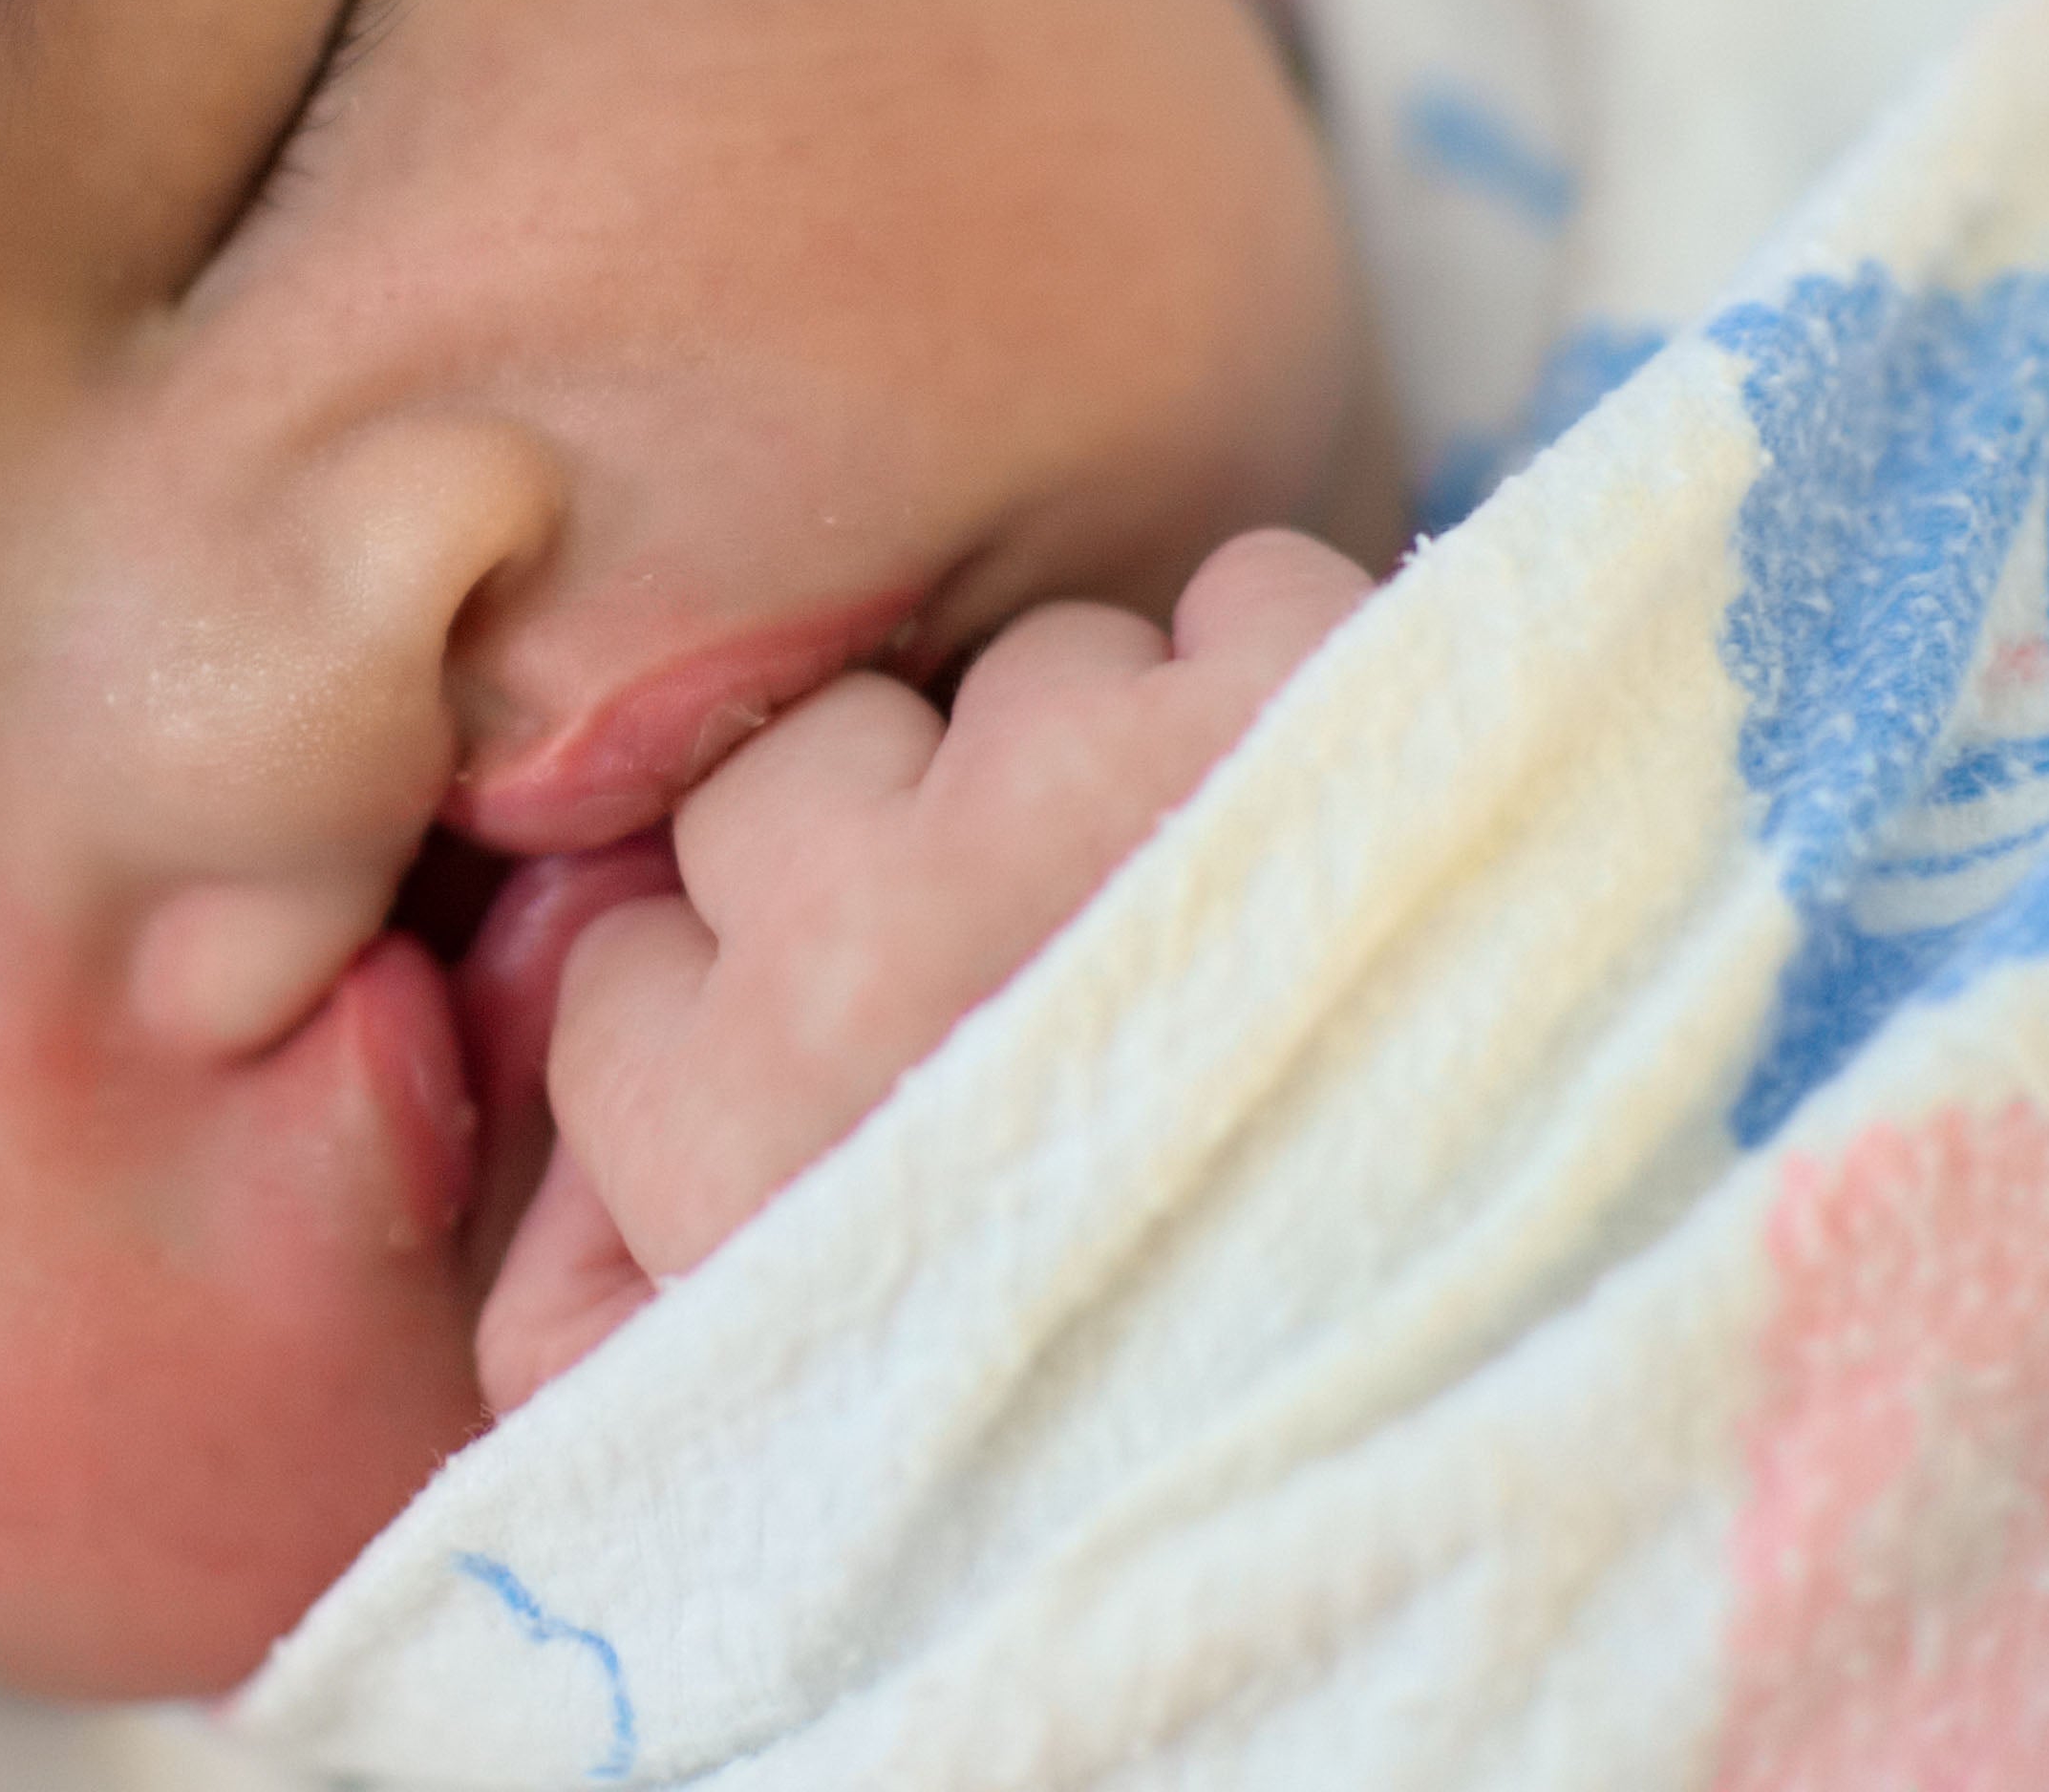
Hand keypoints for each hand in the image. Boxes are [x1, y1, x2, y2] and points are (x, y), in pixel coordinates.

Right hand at [471, 527, 1374, 1413]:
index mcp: (735, 1139)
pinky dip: (1314, 677)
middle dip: (914, 853)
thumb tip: (517, 1228)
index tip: (874, 1070)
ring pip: (1022, 676)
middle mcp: (874, 961)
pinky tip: (1358, 830)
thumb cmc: (1149, 1446)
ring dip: (1118, 774)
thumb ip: (607, 1332)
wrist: (1531, 1440)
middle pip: (803, 779)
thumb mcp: (798, 1457)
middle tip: (1057, 989)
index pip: (626, 956)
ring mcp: (1088, 816)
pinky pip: (1247, 592)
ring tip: (1236, 931)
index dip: (753, 998)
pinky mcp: (1309, 713)